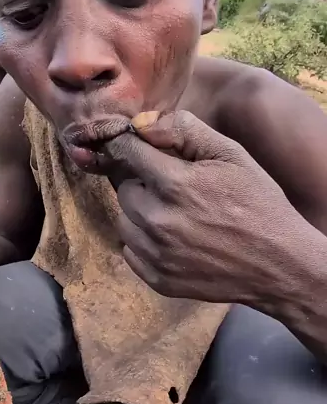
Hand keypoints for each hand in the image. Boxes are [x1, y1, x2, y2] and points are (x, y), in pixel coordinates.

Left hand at [104, 110, 305, 306]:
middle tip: (174, 190)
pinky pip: (131, 252)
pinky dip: (145, 244)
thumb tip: (143, 125)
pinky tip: (174, 240)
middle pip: (125, 190)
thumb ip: (185, 131)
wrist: (279, 265)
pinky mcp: (158, 278)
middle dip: (143, 184)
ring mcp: (156, 253)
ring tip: (175, 216)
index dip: (130, 147)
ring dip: (141, 215)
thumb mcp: (232, 155)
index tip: (138, 149)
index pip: (127, 152)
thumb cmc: (258, 204)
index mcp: (174, 183)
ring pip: (124, 222)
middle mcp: (157, 220)